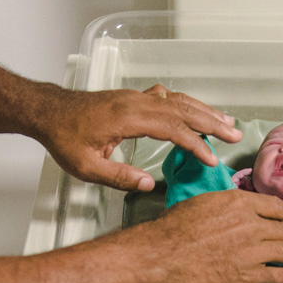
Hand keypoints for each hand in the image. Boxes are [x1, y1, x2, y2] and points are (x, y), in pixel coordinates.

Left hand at [32, 84, 241, 191]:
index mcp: (127, 118)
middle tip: (234, 135)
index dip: (194, 144)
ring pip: (178, 100)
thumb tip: (149, 185)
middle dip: (211, 122)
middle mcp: (135, 103)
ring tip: (226, 122)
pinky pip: (167, 97)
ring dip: (203, 110)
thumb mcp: (86, 167)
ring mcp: (135, 98)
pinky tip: (196, 110)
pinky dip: (186, 104)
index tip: (210, 158)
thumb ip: (119, 177)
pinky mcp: (133, 98)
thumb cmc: (64, 138)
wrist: (48, 111)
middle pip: (182, 109)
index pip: (172, 128)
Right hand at [121, 189, 282, 282]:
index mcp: (241, 203)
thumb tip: (233, 209)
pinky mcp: (248, 276)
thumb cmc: (173, 228)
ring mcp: (253, 252)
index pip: (277, 208)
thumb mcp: (201, 203)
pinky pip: (281, 278)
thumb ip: (225, 206)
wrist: (161, 254)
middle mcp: (253, 225)